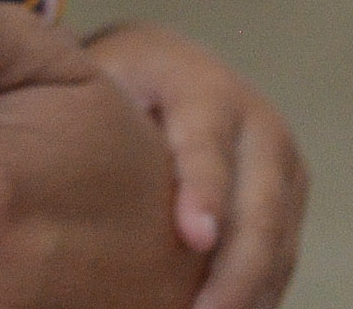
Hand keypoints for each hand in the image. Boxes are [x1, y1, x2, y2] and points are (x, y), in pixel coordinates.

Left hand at [83, 25, 305, 308]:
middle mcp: (260, 125)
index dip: (204, 193)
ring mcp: (284, 165)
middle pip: (259, 209)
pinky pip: (283, 256)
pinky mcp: (290, 198)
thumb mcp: (104, 79)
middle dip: (234, 271)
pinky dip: (259, 292)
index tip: (194, 238)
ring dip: (250, 292)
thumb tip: (61, 170)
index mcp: (206, 88)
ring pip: (279, 242)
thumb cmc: (120, 79)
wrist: (169, 66)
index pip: (208, 147)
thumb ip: (95, 113)